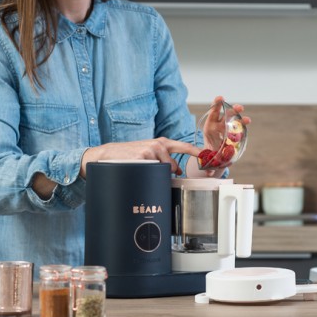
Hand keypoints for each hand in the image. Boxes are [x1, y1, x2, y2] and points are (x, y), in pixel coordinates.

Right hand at [80, 137, 199, 176]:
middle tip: (156, 172)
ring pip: (163, 170)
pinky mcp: (142, 158)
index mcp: (162, 142)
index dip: (197, 152)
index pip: (184, 147)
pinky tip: (139, 169)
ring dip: (156, 174)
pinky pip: (152, 172)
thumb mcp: (150, 153)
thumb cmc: (131, 155)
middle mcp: (158, 144)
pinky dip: (147, 174)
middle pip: (174, 165)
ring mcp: (150, 150)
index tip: (208, 155)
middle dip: (169, 173)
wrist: (109, 154)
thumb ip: (165, 158)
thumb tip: (177, 170)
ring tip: (144, 169)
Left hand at [197, 96, 250, 172]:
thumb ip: (202, 160)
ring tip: (247, 119)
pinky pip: (239, 129)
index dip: (216, 105)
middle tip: (239, 107)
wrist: (213, 158)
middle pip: (226, 115)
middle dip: (232, 110)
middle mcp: (219, 126)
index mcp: (209, 128)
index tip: (220, 98)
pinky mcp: (234, 135)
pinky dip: (243, 125)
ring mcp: (227, 129)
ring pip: (235, 121)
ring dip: (240, 118)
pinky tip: (247, 122)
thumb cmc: (207, 155)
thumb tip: (207, 169)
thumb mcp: (203, 157)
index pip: (212, 114)